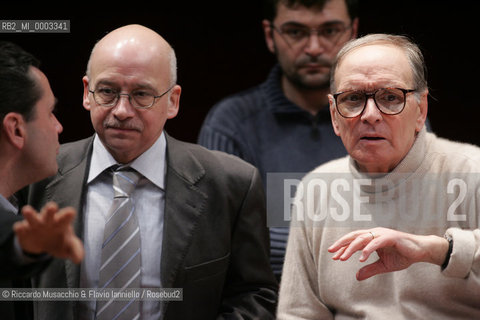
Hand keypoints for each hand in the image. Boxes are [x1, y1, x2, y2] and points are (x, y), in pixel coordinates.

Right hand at [13, 202, 83, 263]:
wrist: (42, 245)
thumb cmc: (59, 241)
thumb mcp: (69, 247)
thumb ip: (75, 250)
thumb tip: (79, 259)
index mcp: (62, 222)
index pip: (66, 216)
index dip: (68, 214)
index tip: (71, 212)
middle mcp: (48, 220)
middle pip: (49, 212)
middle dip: (50, 209)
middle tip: (52, 207)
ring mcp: (35, 224)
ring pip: (32, 216)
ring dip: (30, 213)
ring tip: (27, 210)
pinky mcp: (23, 230)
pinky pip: (19, 227)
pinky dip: (19, 227)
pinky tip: (20, 227)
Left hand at [328, 227, 448, 280]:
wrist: (420, 252)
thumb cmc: (402, 256)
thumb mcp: (383, 266)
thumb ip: (370, 269)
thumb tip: (357, 276)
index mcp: (372, 238)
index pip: (353, 241)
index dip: (343, 248)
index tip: (333, 256)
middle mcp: (375, 233)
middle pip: (354, 236)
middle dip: (341, 244)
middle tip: (331, 252)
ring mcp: (382, 234)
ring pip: (362, 239)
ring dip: (351, 248)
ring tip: (343, 258)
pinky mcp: (390, 237)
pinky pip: (376, 242)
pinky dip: (367, 249)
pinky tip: (361, 258)